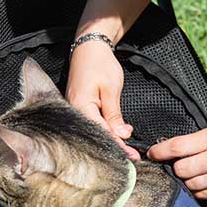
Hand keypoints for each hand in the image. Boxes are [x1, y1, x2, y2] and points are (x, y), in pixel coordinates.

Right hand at [66, 41, 139, 158]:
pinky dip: (104, 129)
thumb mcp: (111, 89)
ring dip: (110, 139)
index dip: (117, 146)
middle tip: (132, 158)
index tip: (131, 156)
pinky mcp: (78, 107)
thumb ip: (114, 115)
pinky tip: (116, 136)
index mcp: (80, 107)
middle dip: (115, 146)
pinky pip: (91, 123)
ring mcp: (74, 109)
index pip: (101, 132)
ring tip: (127, 151)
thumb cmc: (99, 64)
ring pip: (94, 130)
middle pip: (96, 135)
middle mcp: (74, 111)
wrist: (89, 47)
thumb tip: (122, 135)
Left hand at [147, 121, 206, 197]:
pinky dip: (198, 189)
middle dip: (174, 167)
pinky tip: (203, 180)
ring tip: (192, 171)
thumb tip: (174, 148)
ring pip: (189, 185)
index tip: (152, 153)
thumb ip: (198, 138)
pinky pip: (202, 195)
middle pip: (179, 170)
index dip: (159, 152)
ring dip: (186, 179)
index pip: (176, 148)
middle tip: (178, 162)